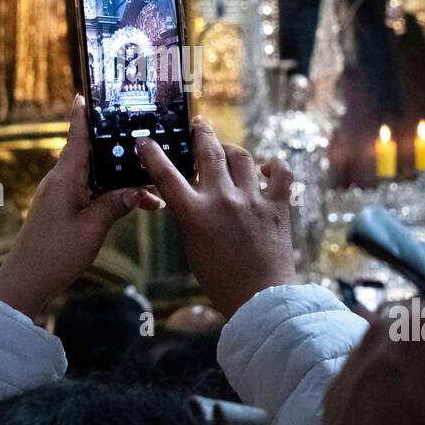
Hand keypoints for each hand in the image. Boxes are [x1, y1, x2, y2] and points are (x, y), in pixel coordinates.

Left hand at [0, 96, 161, 317]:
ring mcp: (60, 196)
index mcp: (65, 178)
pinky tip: (131, 203)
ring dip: (119, 179)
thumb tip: (138, 189)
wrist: (26, 282)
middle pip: (91, 155)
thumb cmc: (54, 254)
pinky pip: (90, 192)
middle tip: (143, 138)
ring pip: (94, 177)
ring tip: (149, 186)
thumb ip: (116, 204)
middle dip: (116, 149)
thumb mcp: (93, 228)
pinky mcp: (62, 210)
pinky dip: (110, 194)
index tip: (86, 93)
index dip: (83, 116)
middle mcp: (60, 182)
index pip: (76, 137)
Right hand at [135, 119, 296, 316]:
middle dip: (201, 133)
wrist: (259, 299)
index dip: (152, 154)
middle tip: (198, 125)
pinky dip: (273, 166)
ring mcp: (252, 200)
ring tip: (226, 150)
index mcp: (195, 214)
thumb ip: (189, 216)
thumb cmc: (220, 279)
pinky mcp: (277, 206)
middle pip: (210, 151)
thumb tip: (188, 195)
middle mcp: (222, 200)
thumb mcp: (192, 246)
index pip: (166, 176)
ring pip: (241, 156)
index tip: (144, 141)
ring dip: (231, 149)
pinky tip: (266, 168)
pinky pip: (280, 174)